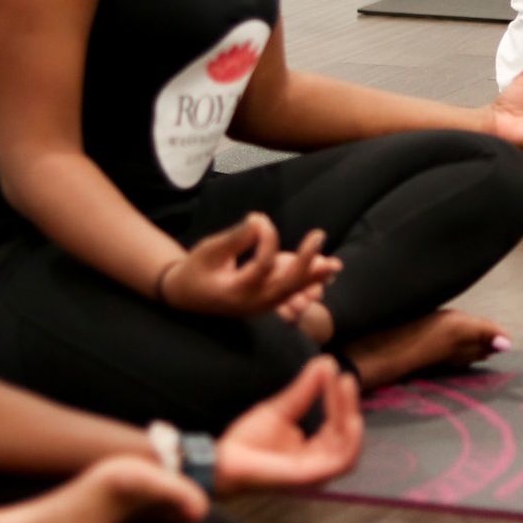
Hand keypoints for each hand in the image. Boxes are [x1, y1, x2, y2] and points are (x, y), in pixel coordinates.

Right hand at [159, 214, 340, 318]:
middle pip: (286, 285)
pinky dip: (309, 280)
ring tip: (335, 265)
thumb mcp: (209, 251)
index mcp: (236, 292)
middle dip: (305, 263)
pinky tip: (329, 268)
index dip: (266, 240)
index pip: (262, 266)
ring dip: (314, 276)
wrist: (187, 296)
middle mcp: (254, 303)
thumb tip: (260, 220)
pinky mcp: (269, 299)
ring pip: (293, 291)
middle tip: (319, 236)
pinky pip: (292, 290)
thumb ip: (235, 238)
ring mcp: (263, 304)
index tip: (259, 218)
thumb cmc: (196, 270)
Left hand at [215, 356, 363, 493]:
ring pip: (349, 446)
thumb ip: (305, 389)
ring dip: (351, 415)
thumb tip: (326, 362)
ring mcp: (316, 472)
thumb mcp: (282, 408)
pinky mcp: (309, 476)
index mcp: (315, 451)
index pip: (338, 424)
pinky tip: (350, 417)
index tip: (332, 370)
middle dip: (348, 403)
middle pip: (347, 434)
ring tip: (346, 387)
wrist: (224, 458)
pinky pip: (341, 461)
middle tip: (344, 377)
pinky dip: (351, 439)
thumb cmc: (249, 441)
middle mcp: (320, 463)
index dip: (339, 398)